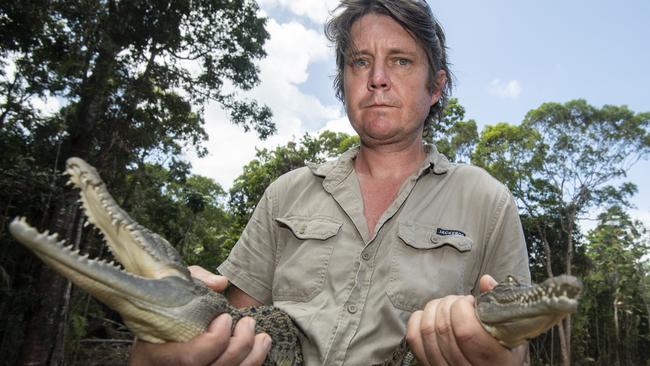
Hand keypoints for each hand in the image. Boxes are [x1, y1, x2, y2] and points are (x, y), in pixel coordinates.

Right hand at [128, 266, 271, 365]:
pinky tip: (259, 348)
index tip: (225, 317)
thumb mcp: (174, 284)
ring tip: (263, 337)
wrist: (157, 330)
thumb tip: (220, 283)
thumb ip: (196, 279)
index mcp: (156, 353)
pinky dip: (251, 363)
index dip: (215, 340)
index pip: (191, 357)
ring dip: (252, 357)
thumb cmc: (165, 304)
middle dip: (240, 345)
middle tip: (248, 323)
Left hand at [406, 275, 526, 365]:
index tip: (470, 301)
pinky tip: (432, 315)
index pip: (465, 331)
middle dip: (448, 304)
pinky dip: (418, 319)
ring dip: (434, 309)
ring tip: (448, 307)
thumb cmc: (505, 349)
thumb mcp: (512, 331)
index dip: (462, 308)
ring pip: (426, 331)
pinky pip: (414, 339)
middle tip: (459, 302)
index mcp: (494, 360)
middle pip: (442, 328)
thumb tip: (486, 281)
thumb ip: (500, 305)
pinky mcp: (429, 365)